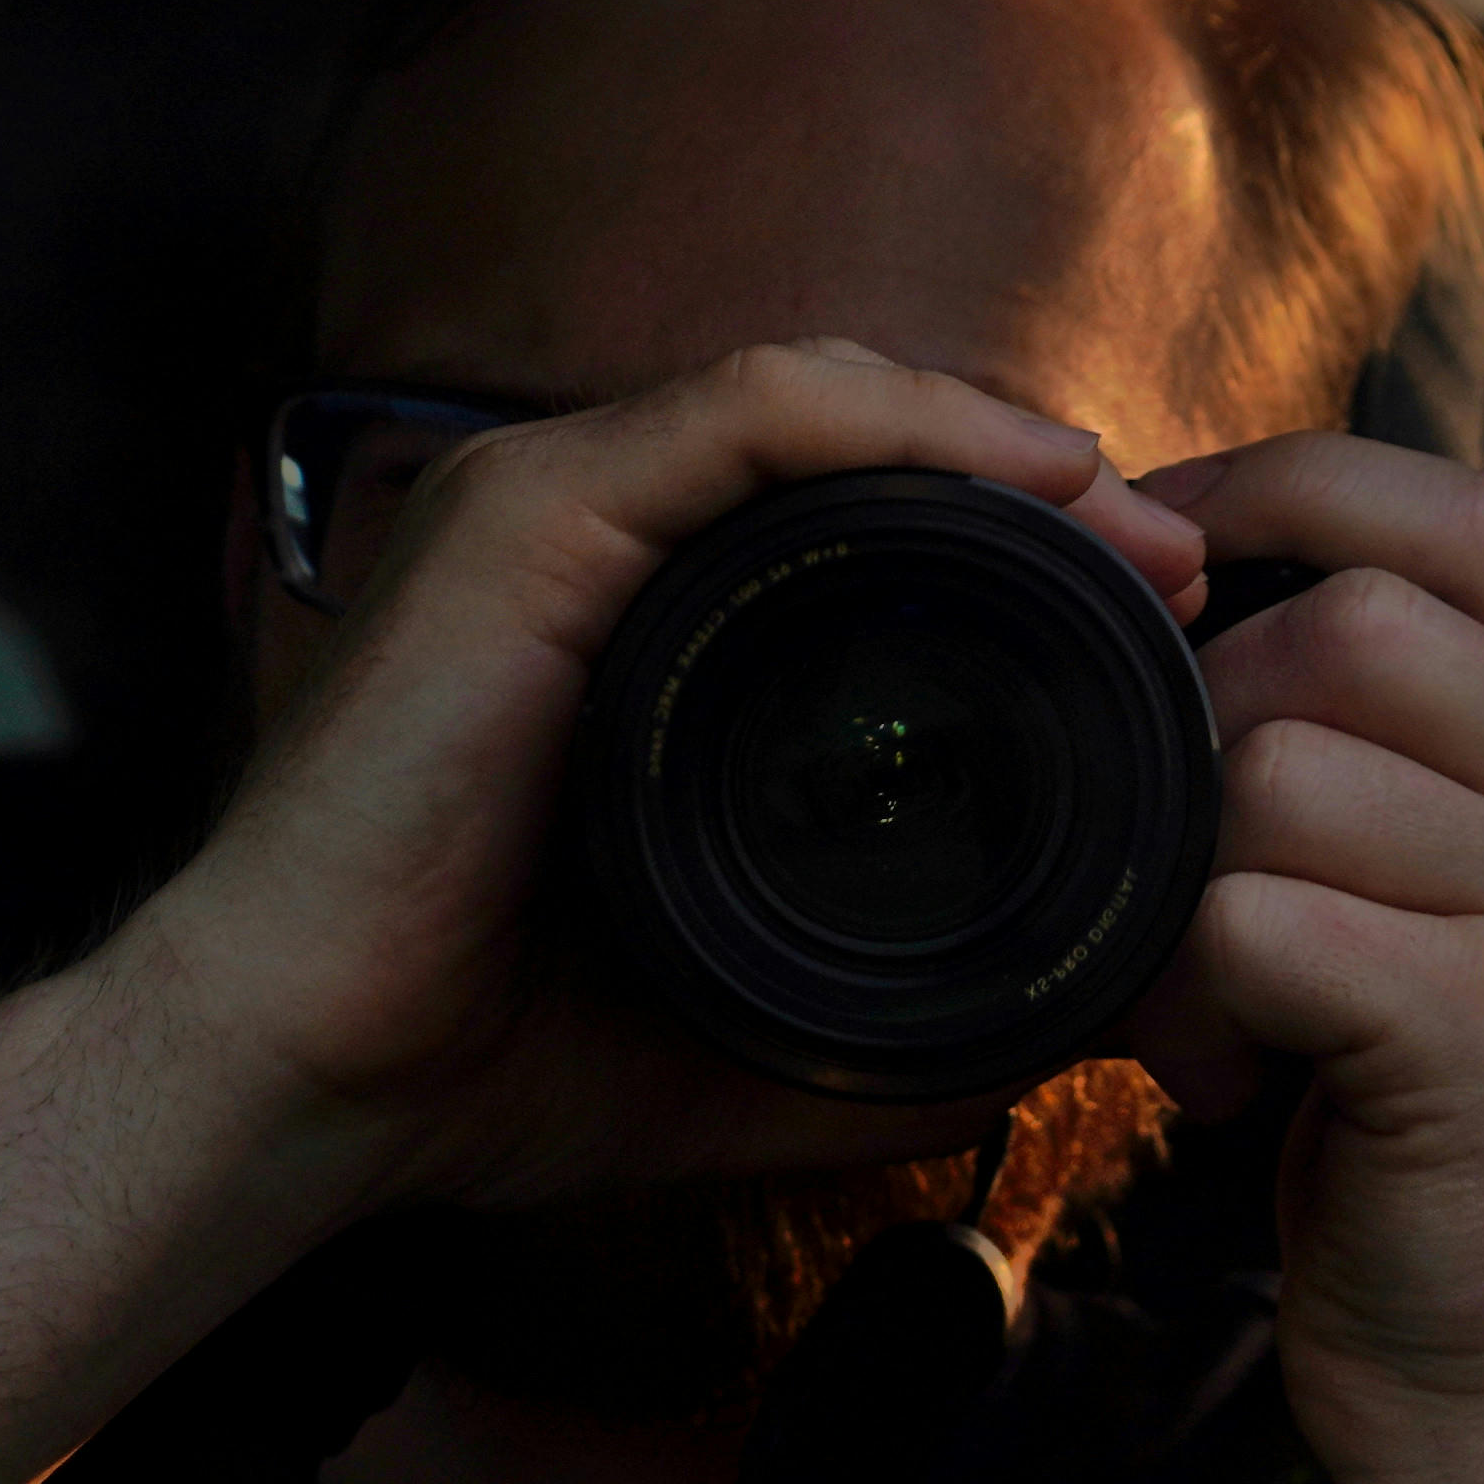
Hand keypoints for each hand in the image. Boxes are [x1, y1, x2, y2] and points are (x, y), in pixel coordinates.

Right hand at [145, 338, 1206, 1217]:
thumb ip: (892, 1032)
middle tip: (1180, 570)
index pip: (858, 526)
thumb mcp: (748, 1034)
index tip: (1162, 627)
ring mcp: (554, 509)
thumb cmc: (485, 1055)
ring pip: (817, 398)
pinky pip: (743, 412)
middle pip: (856, 447)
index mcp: (641, 628)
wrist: (304, 1085)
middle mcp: (596, 539)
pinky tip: (1017, 469)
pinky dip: (895, 421)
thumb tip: (1060, 1040)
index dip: (1023, 550)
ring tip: (1128, 525)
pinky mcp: (527, 516)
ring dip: (992, 443)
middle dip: (1034, 489)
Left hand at [1124, 434, 1483, 1483]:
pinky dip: (1187, 993)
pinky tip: (1212, 1080)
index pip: (1474, 515)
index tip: (1160, 552)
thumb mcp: (1474, 908)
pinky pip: (1260, 917)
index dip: (1293, 489)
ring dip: (1182, 882)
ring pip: (1287, 764)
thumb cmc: (1447, 1147)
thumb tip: (1190, 580)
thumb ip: (1408, 751)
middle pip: (1353, 624)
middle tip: (1182, 876)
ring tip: (1198, 1008)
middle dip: (1204, 726)